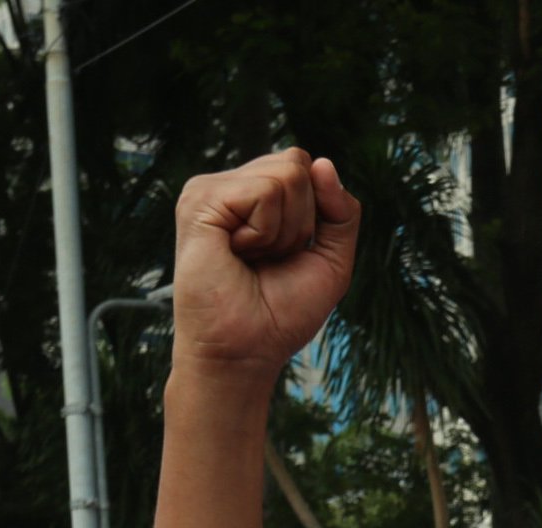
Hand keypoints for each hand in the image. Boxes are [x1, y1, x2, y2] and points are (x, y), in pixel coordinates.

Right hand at [172, 149, 361, 377]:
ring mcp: (210, 189)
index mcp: (254, 194)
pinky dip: (266, 232)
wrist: (245, 351)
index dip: (316, 212)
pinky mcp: (200, 200)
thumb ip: (341, 210)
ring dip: (284, 230)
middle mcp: (230, 186)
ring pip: (287, 174)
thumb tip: (323, 163)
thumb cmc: (281, 313)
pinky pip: (266, 192)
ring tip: (251, 257)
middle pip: (297, 163)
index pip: (305, 166)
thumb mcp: (332, 258)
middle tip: (268, 258)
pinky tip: (237, 253)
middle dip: (302, 220)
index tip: (288, 254)